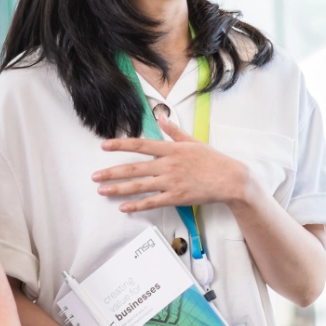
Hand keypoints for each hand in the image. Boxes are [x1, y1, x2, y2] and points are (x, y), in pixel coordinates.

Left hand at [94, 118, 253, 212]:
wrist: (230, 179)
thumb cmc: (213, 159)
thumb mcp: (193, 141)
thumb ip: (174, 131)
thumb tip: (161, 118)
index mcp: (171, 149)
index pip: (141, 145)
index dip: (120, 145)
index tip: (104, 146)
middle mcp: (168, 165)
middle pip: (134, 168)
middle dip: (112, 172)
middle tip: (95, 176)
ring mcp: (171, 183)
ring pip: (139, 186)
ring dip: (119, 189)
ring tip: (102, 190)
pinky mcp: (176, 198)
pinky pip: (152, 202)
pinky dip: (137, 205)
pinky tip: (123, 207)